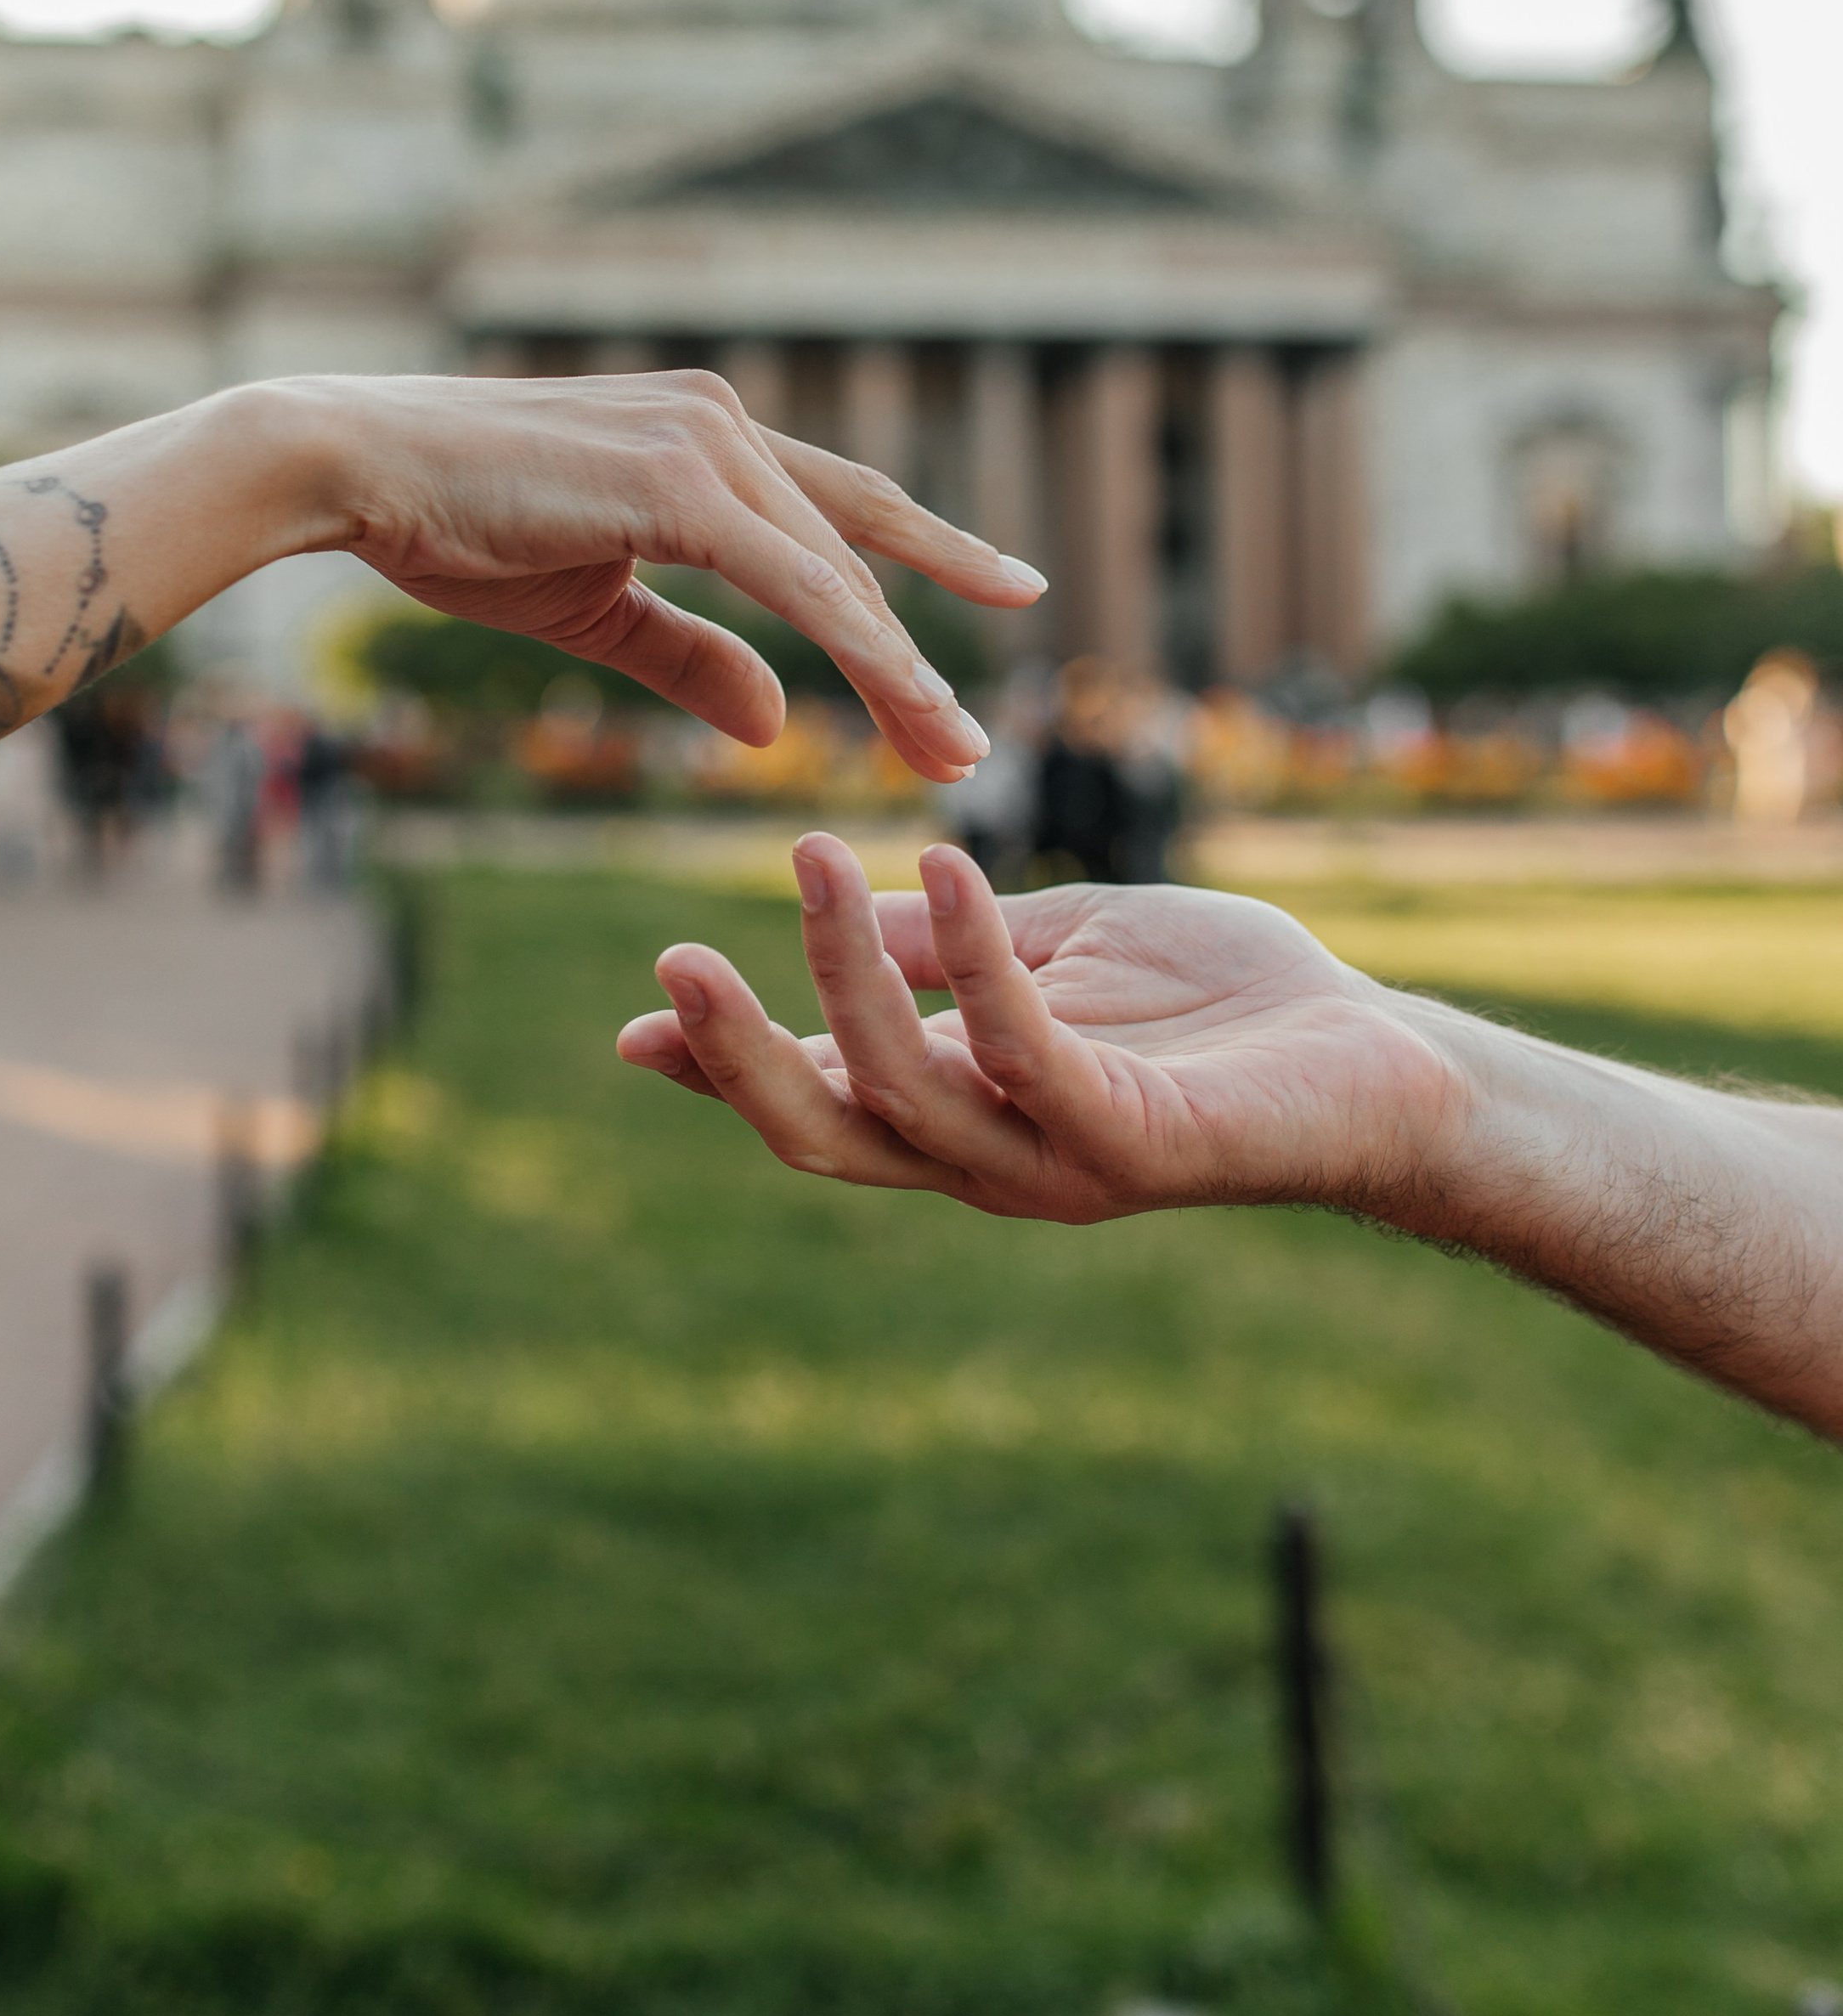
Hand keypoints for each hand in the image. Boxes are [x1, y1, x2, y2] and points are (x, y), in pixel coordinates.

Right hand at [296, 372, 1043, 781]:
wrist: (352, 467)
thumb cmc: (452, 526)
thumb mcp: (594, 608)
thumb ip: (691, 657)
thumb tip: (775, 721)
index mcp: (704, 438)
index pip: (838, 511)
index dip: (926, 557)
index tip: (1008, 590)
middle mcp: (722, 422)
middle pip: (857, 547)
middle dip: (921, 651)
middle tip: (973, 745)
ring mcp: (707, 441)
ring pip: (839, 574)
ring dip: (902, 672)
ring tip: (954, 756)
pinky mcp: (681, 483)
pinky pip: (798, 584)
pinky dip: (858, 649)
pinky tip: (903, 703)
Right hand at [617, 831, 1463, 1218]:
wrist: (1381, 1057)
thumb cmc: (1226, 1000)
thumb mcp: (1060, 945)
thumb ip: (954, 941)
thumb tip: (844, 906)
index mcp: (967, 1105)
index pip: (821, 1094)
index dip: (722, 1065)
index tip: (635, 1017)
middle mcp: (994, 1152)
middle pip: (828, 1132)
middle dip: (740, 1057)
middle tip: (672, 963)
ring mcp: (1058, 1159)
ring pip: (906, 1097)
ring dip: (842, 976)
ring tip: (810, 856)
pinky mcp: (1133, 1143)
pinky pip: (1028, 1053)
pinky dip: (974, 962)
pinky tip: (947, 864)